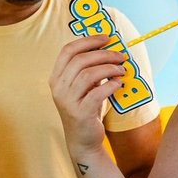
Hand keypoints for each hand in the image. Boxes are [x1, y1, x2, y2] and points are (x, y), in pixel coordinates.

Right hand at [49, 37, 127, 152]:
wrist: (82, 140)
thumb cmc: (86, 109)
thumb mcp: (84, 87)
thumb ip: (89, 69)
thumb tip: (108, 48)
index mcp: (56, 78)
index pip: (67, 51)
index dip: (87, 40)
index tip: (106, 38)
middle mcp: (58, 88)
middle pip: (80, 60)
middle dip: (103, 54)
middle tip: (120, 55)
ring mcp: (67, 101)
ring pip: (88, 74)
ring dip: (109, 68)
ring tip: (121, 70)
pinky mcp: (79, 113)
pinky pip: (96, 93)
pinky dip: (110, 85)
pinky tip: (118, 84)